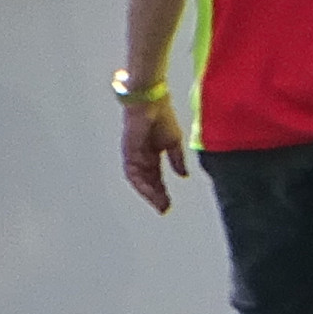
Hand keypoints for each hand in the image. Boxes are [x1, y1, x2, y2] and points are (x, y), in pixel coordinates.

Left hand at [122, 96, 188, 214]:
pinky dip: (142, 184)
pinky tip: (151, 192)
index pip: (156, 178)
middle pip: (147, 182)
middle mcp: (141, 158)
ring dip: (149, 194)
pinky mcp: (128, 154)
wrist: (151, 103)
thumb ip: (176, 160)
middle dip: (156, 196)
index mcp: (152, 155)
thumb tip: (183, 176)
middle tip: (164, 210)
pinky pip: (134, 174)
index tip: (169, 205)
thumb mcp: (173, 142)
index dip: (162, 191)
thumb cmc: (162, 117)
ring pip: (140, 181)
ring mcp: (133, 157)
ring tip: (160, 205)